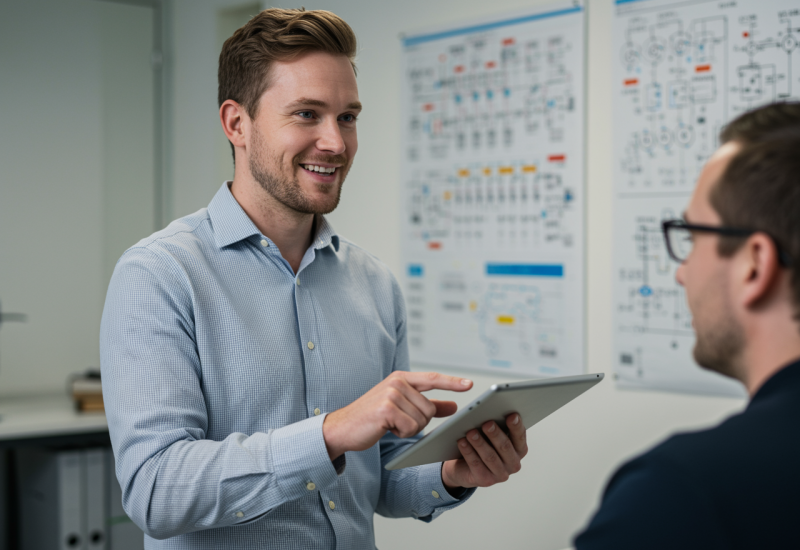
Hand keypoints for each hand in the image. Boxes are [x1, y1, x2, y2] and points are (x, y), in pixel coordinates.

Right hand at [323, 371, 472, 459]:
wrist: (343, 428)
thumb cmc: (372, 418)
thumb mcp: (401, 408)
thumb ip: (428, 405)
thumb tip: (453, 406)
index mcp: (401, 378)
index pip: (433, 379)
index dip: (452, 382)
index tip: (469, 385)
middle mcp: (397, 382)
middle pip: (430, 409)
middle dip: (418, 422)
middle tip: (397, 421)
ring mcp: (391, 394)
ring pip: (422, 420)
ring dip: (409, 429)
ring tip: (390, 424)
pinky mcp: (386, 409)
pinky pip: (411, 428)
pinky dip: (401, 434)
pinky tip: (386, 429)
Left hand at [441, 413, 527, 489]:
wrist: (464, 467)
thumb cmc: (482, 445)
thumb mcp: (491, 435)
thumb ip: (496, 425)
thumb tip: (491, 411)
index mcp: (519, 449)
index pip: (520, 437)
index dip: (516, 426)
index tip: (512, 415)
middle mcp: (513, 463)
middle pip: (505, 447)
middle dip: (496, 434)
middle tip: (487, 423)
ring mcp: (500, 474)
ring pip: (490, 457)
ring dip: (480, 443)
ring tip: (471, 432)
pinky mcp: (485, 480)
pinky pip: (476, 464)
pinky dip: (468, 452)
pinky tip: (462, 442)